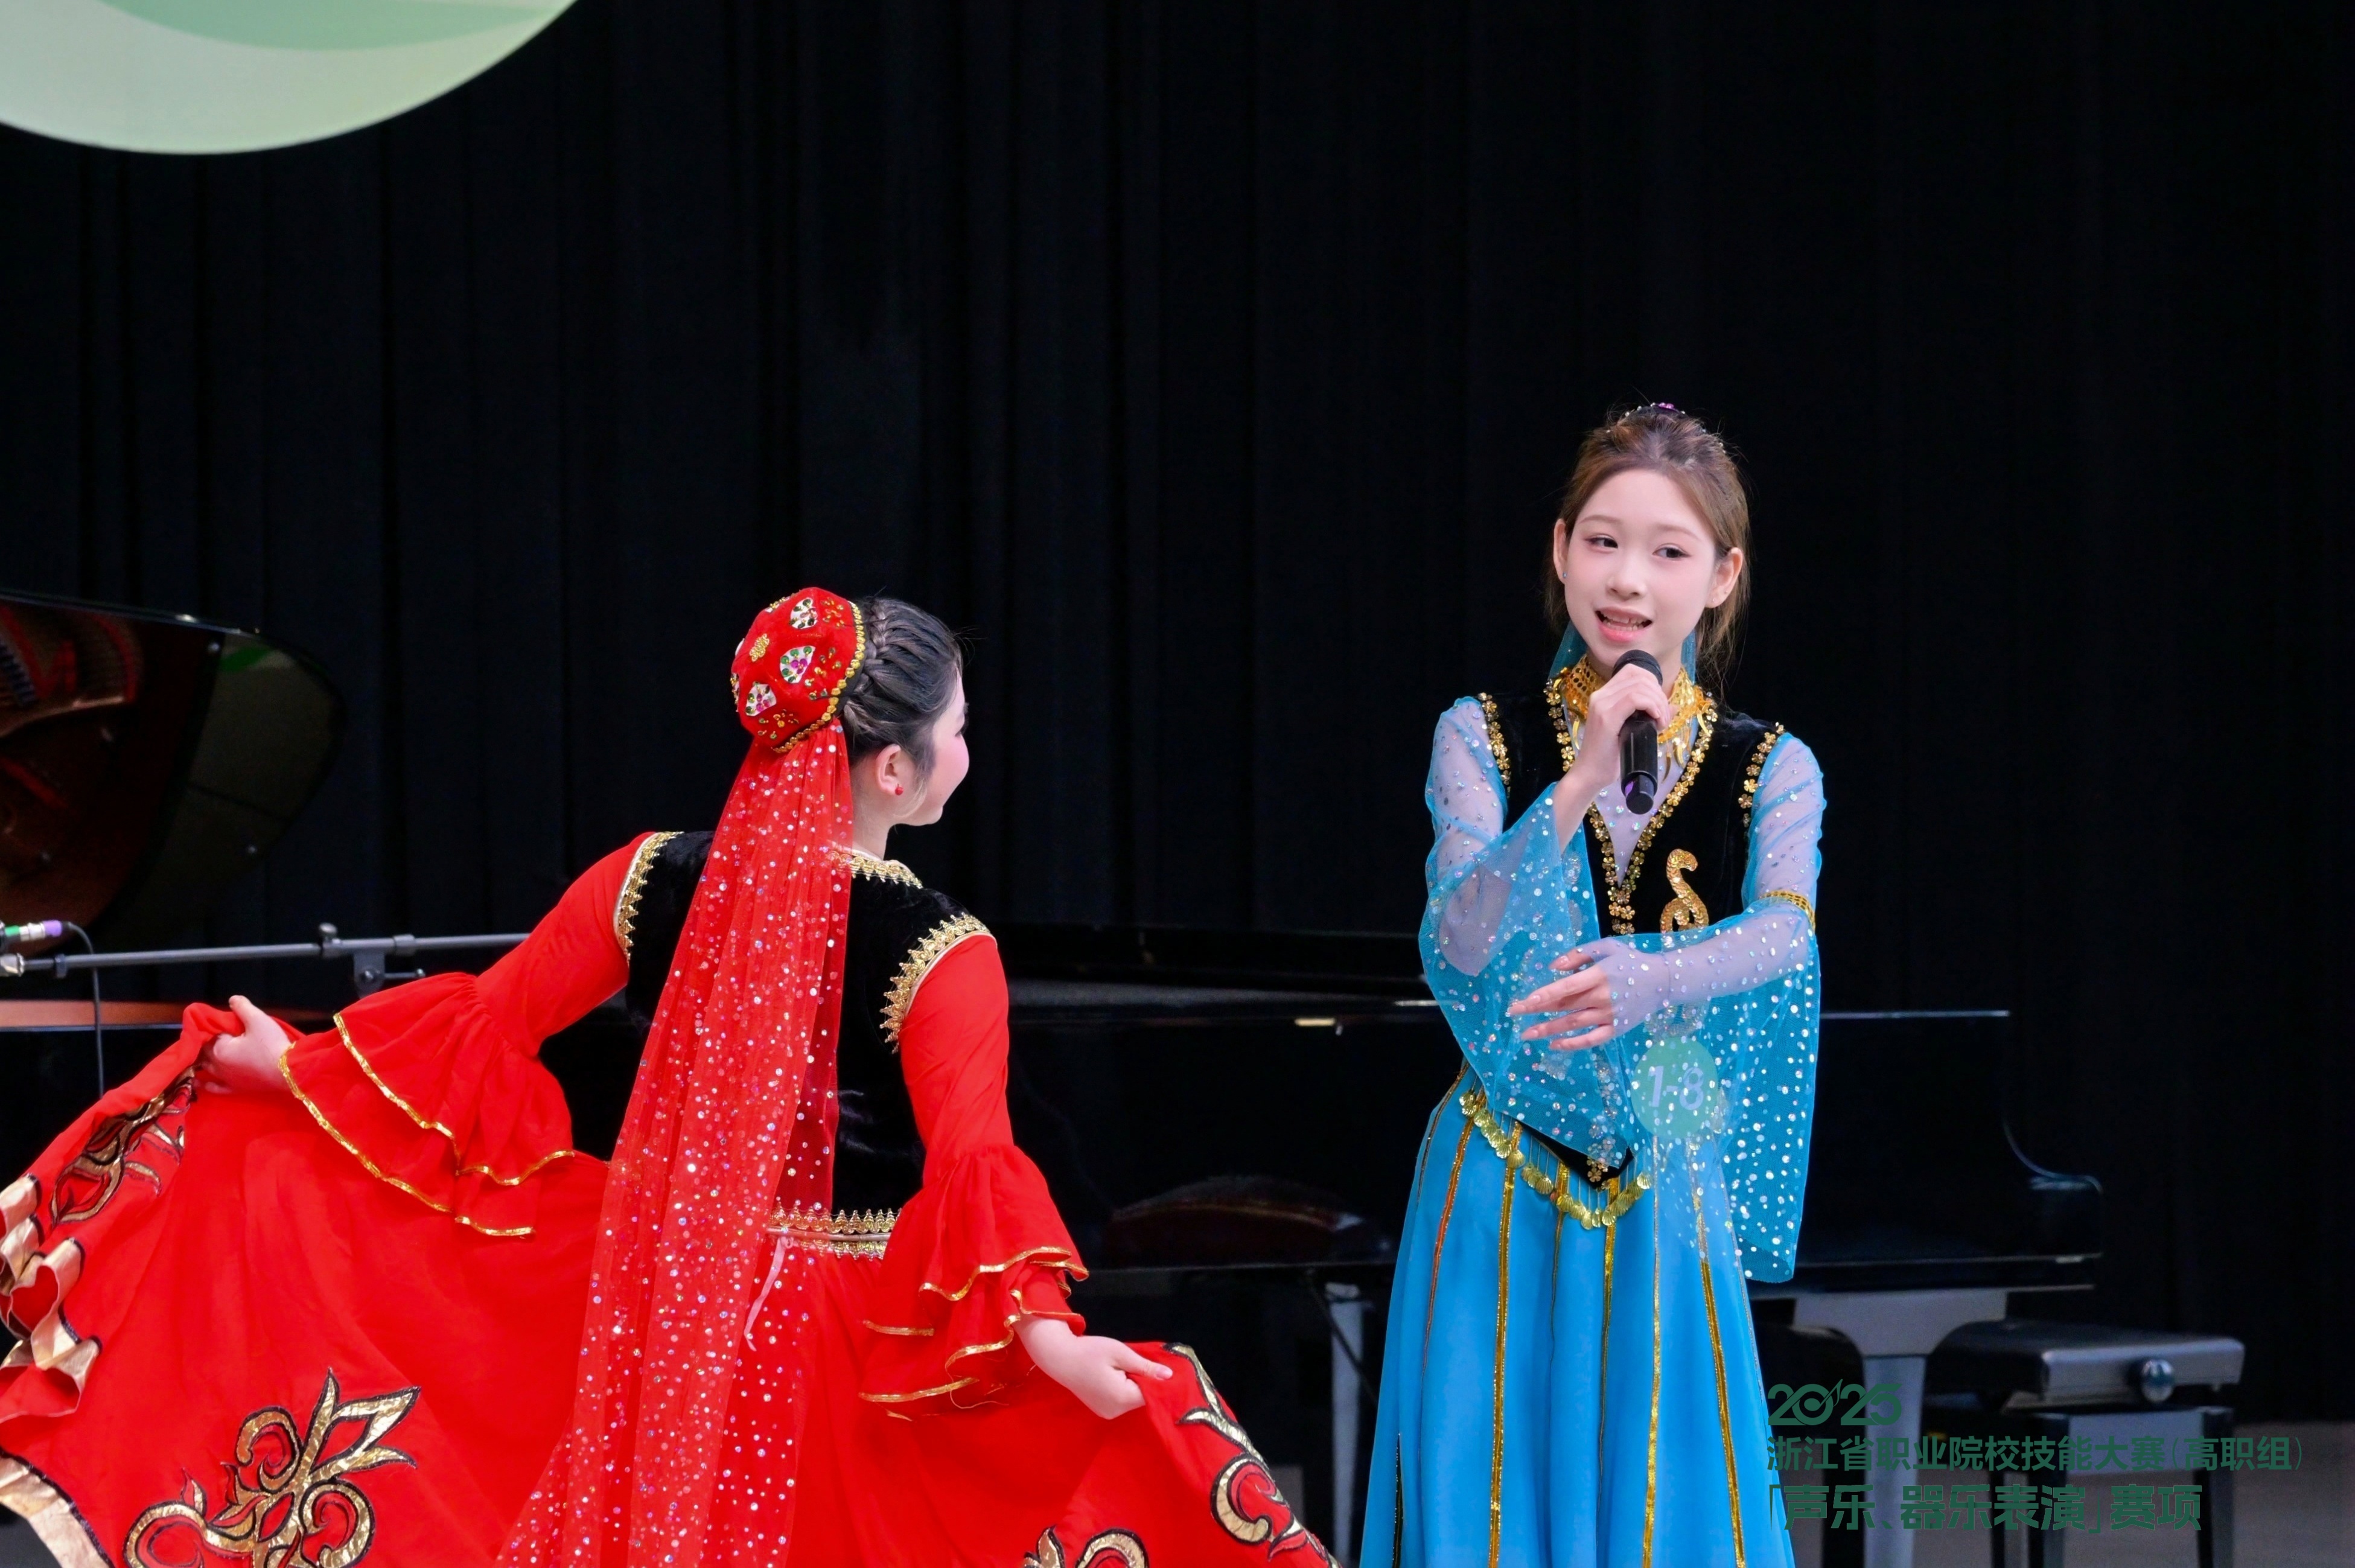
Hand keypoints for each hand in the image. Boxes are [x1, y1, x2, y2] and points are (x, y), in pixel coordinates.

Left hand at [197, 996, 293, 1094]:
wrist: (288, 1072)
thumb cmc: (271, 1045)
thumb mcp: (259, 1020)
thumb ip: (243, 1007)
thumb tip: (232, 999)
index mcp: (219, 1048)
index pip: (209, 1035)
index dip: (215, 1029)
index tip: (223, 1024)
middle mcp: (217, 1065)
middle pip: (205, 1052)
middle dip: (208, 1043)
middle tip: (217, 1036)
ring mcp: (225, 1079)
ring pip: (206, 1069)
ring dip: (202, 1061)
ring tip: (203, 1056)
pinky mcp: (235, 1089)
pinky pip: (215, 1088)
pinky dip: (206, 1085)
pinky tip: (201, 1083)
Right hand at [1016, 1315, 1171, 1418]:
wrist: (1059, 1357)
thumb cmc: (1090, 1351)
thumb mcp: (1120, 1353)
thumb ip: (1145, 1367)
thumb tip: (1169, 1376)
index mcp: (1122, 1398)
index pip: (1151, 1393)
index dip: (1155, 1379)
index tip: (1153, 1364)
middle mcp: (1115, 1411)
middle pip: (1141, 1397)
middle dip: (1142, 1380)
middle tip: (1131, 1360)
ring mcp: (1107, 1413)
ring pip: (1131, 1398)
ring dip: (1132, 1384)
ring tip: (1118, 1366)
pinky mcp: (1101, 1410)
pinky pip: (1120, 1400)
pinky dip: (1122, 1388)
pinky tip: (1112, 1375)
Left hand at [1506, 942, 1631, 1049]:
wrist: (1663, 980)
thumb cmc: (1630, 960)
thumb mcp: (1606, 947)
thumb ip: (1578, 954)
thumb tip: (1553, 968)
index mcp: (1599, 975)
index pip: (1566, 988)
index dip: (1543, 996)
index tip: (1524, 1001)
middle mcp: (1603, 997)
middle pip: (1564, 1006)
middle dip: (1537, 1011)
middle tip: (1514, 1013)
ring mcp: (1609, 1015)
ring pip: (1573, 1024)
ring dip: (1548, 1030)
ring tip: (1526, 1034)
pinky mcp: (1616, 1029)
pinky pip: (1591, 1040)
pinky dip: (1573, 1044)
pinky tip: (1554, 1045)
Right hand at [1553, 660, 1673, 834]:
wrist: (1591, 774)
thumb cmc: (1610, 755)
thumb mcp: (1633, 730)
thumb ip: (1650, 715)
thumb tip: (1674, 706)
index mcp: (1604, 695)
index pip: (1633, 671)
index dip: (1653, 682)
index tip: (1660, 704)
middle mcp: (1600, 695)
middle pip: (1640, 677)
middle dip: (1659, 695)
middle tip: (1664, 718)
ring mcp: (1602, 704)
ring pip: (1640, 686)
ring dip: (1658, 702)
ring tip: (1661, 722)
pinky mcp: (1606, 717)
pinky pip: (1634, 699)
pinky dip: (1651, 706)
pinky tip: (1656, 720)